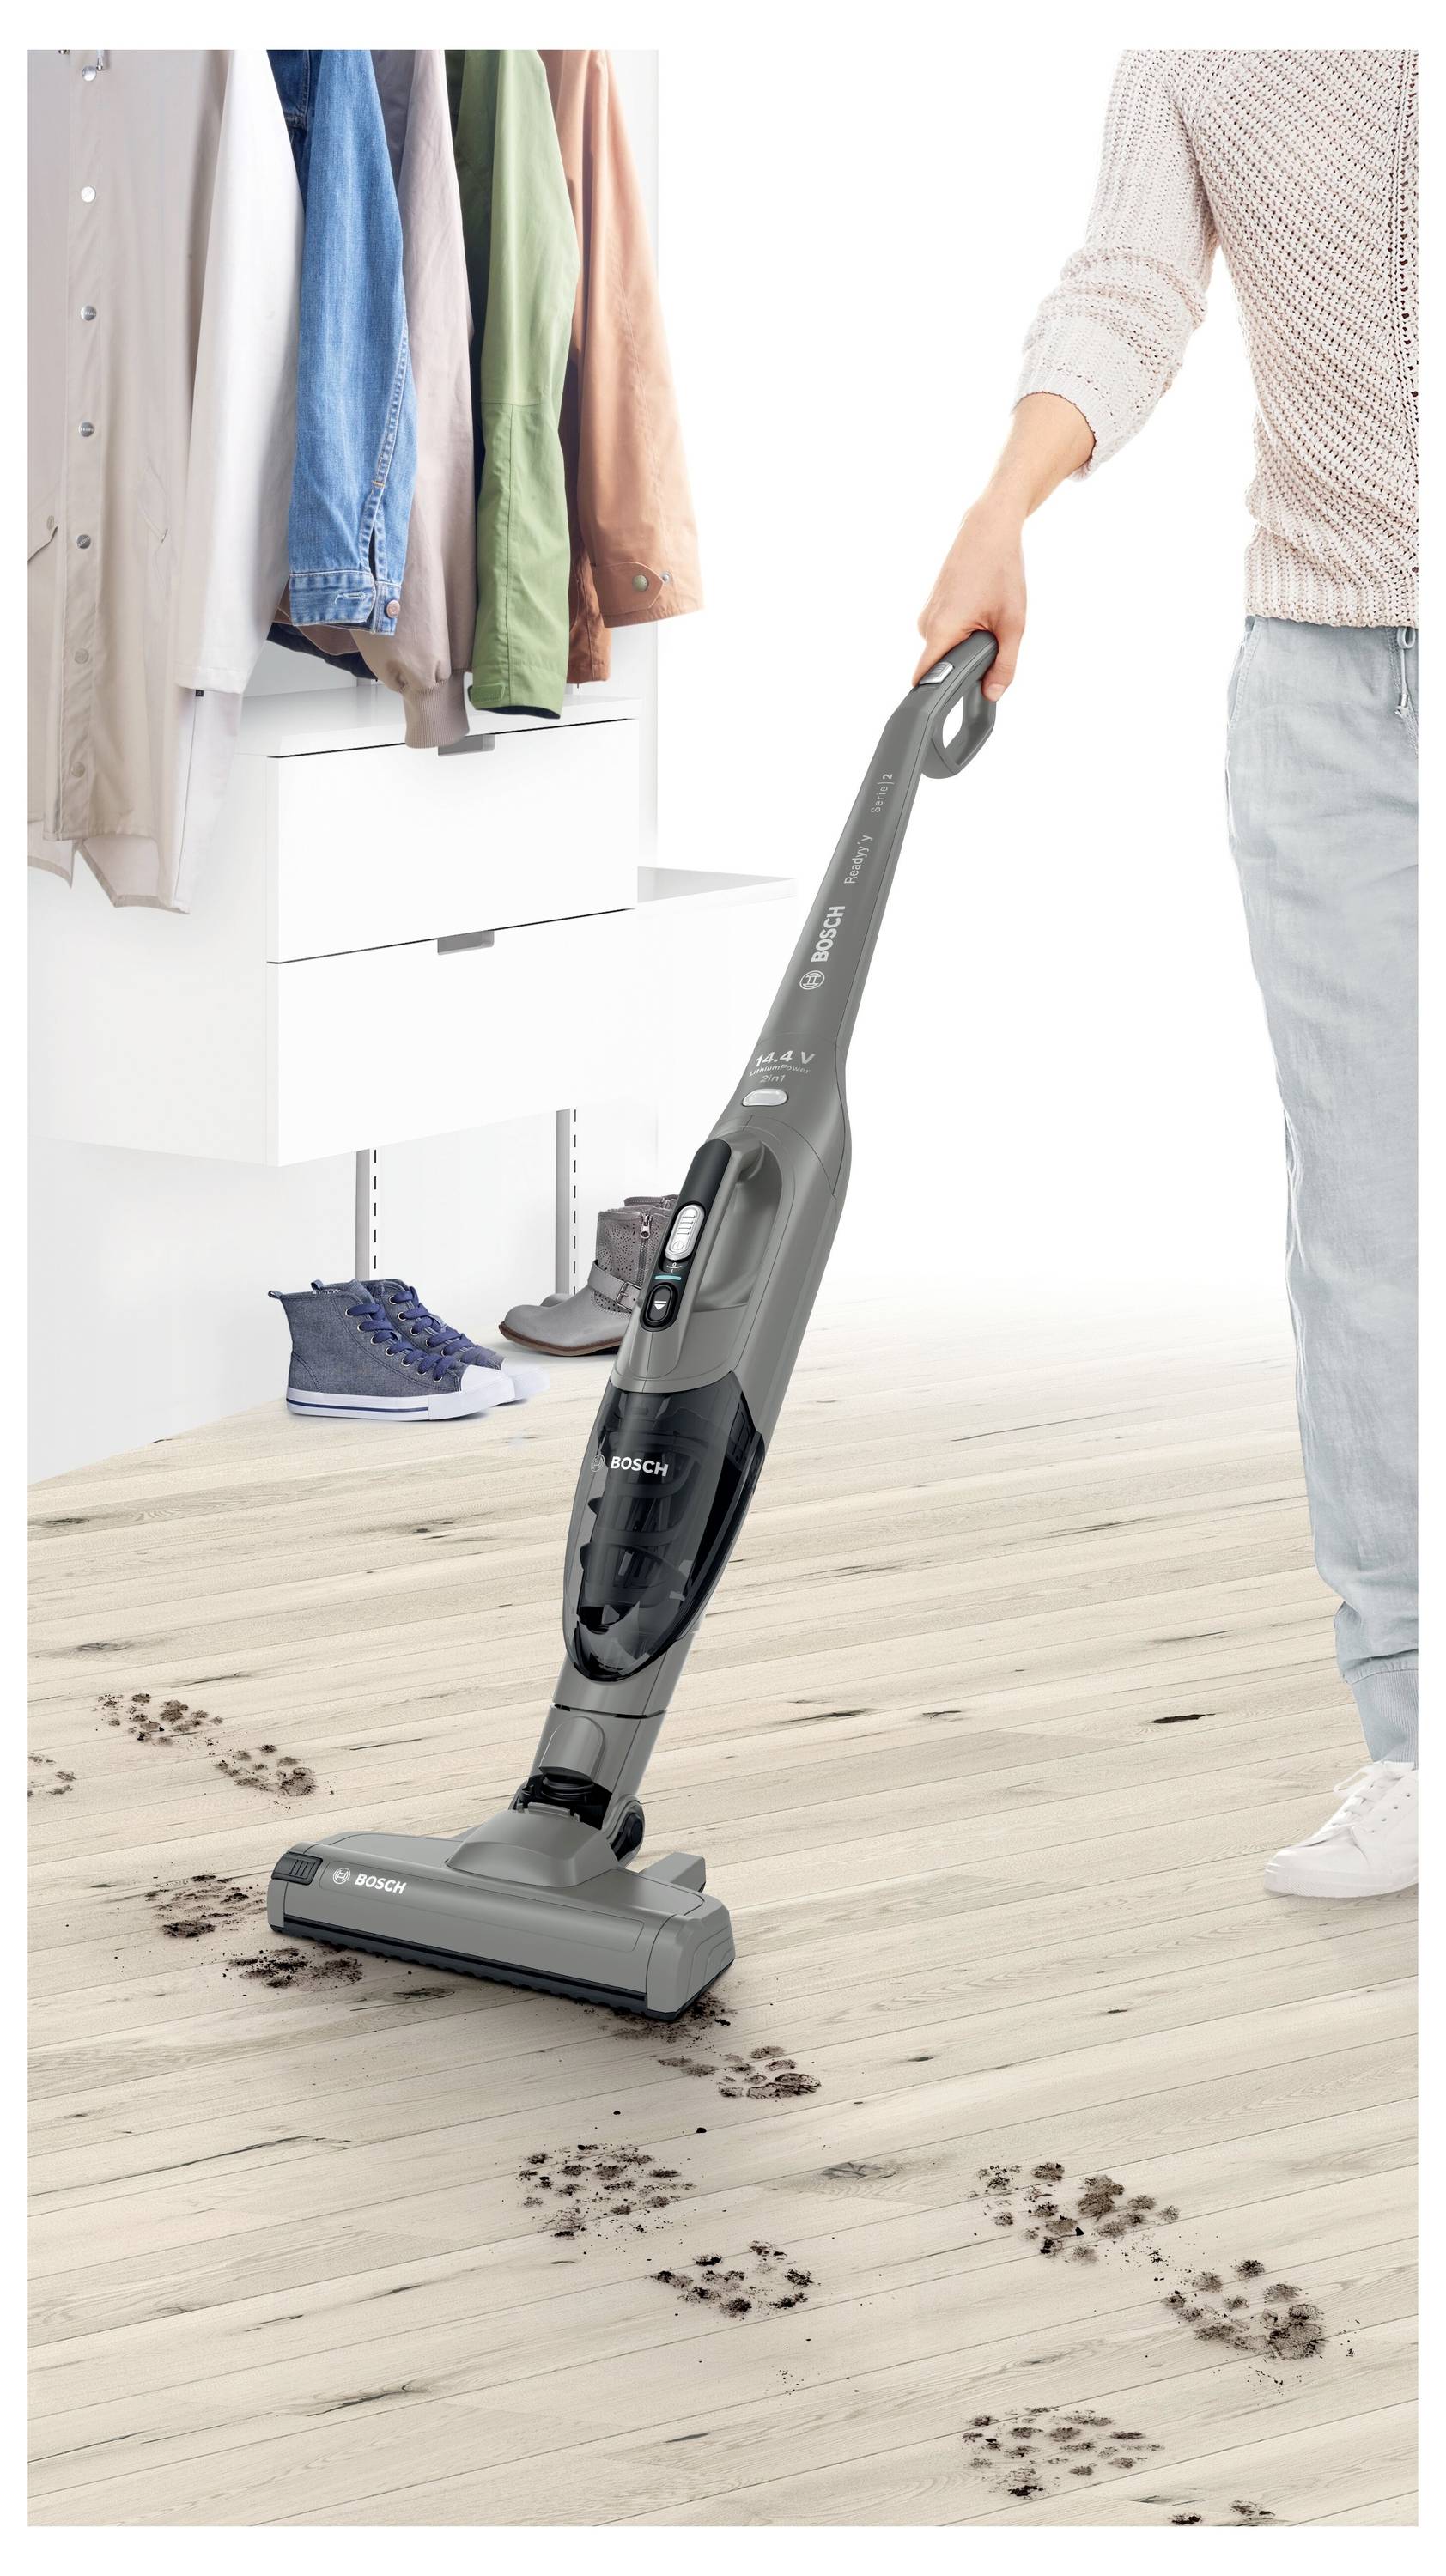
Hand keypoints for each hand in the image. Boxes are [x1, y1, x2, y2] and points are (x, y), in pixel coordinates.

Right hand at [914, 501, 1024, 697]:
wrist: (988, 529)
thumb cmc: (1000, 570)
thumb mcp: (1013, 624)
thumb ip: (1004, 666)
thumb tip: (993, 695)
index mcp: (940, 631)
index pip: (924, 679)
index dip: (937, 694)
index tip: (952, 701)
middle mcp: (926, 624)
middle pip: (940, 664)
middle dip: (964, 663)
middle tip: (990, 639)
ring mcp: (927, 614)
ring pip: (944, 648)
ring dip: (966, 644)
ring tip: (986, 616)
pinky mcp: (932, 606)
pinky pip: (945, 632)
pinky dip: (963, 630)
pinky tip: (979, 607)